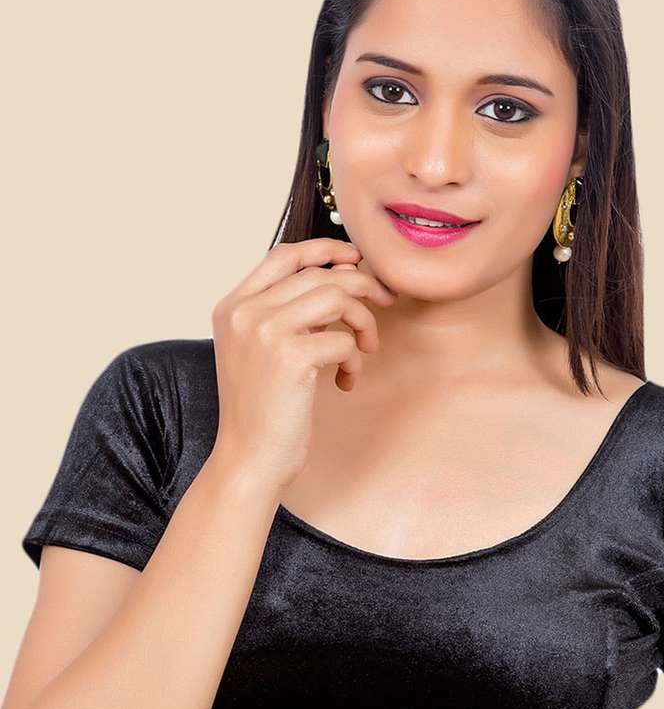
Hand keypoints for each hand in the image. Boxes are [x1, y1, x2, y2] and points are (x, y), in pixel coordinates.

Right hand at [209, 238, 396, 484]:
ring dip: (363, 321)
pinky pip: (343, 339)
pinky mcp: (290, 356)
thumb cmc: (264, 410)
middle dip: (362, 284)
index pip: (283, 255)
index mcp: (233, 306)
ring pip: (337, 296)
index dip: (325, 250)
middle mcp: (244, 311)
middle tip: (385, 301)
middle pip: (319, 274)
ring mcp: (264, 331)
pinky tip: (344, 382)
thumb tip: (342, 275)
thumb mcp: (263, 350)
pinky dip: (354, 360)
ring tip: (364, 349)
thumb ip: (289, 313)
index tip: (356, 260)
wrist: (249, 458)